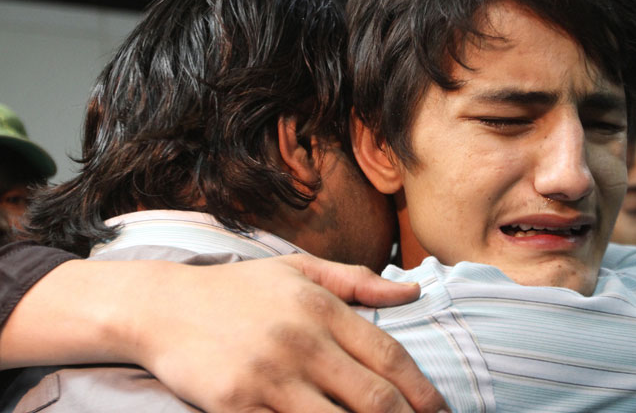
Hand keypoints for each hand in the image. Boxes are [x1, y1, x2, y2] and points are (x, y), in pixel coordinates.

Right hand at [125, 255, 449, 412]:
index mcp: (321, 308)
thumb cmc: (237, 289)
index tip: (440, 411)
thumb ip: (357, 280)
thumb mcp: (297, 269)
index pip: (389, 356)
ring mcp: (268, 378)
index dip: (422, 391)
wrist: (162, 306)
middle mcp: (301, 343)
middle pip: (373, 399)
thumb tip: (413, 289)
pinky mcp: (236, 407)